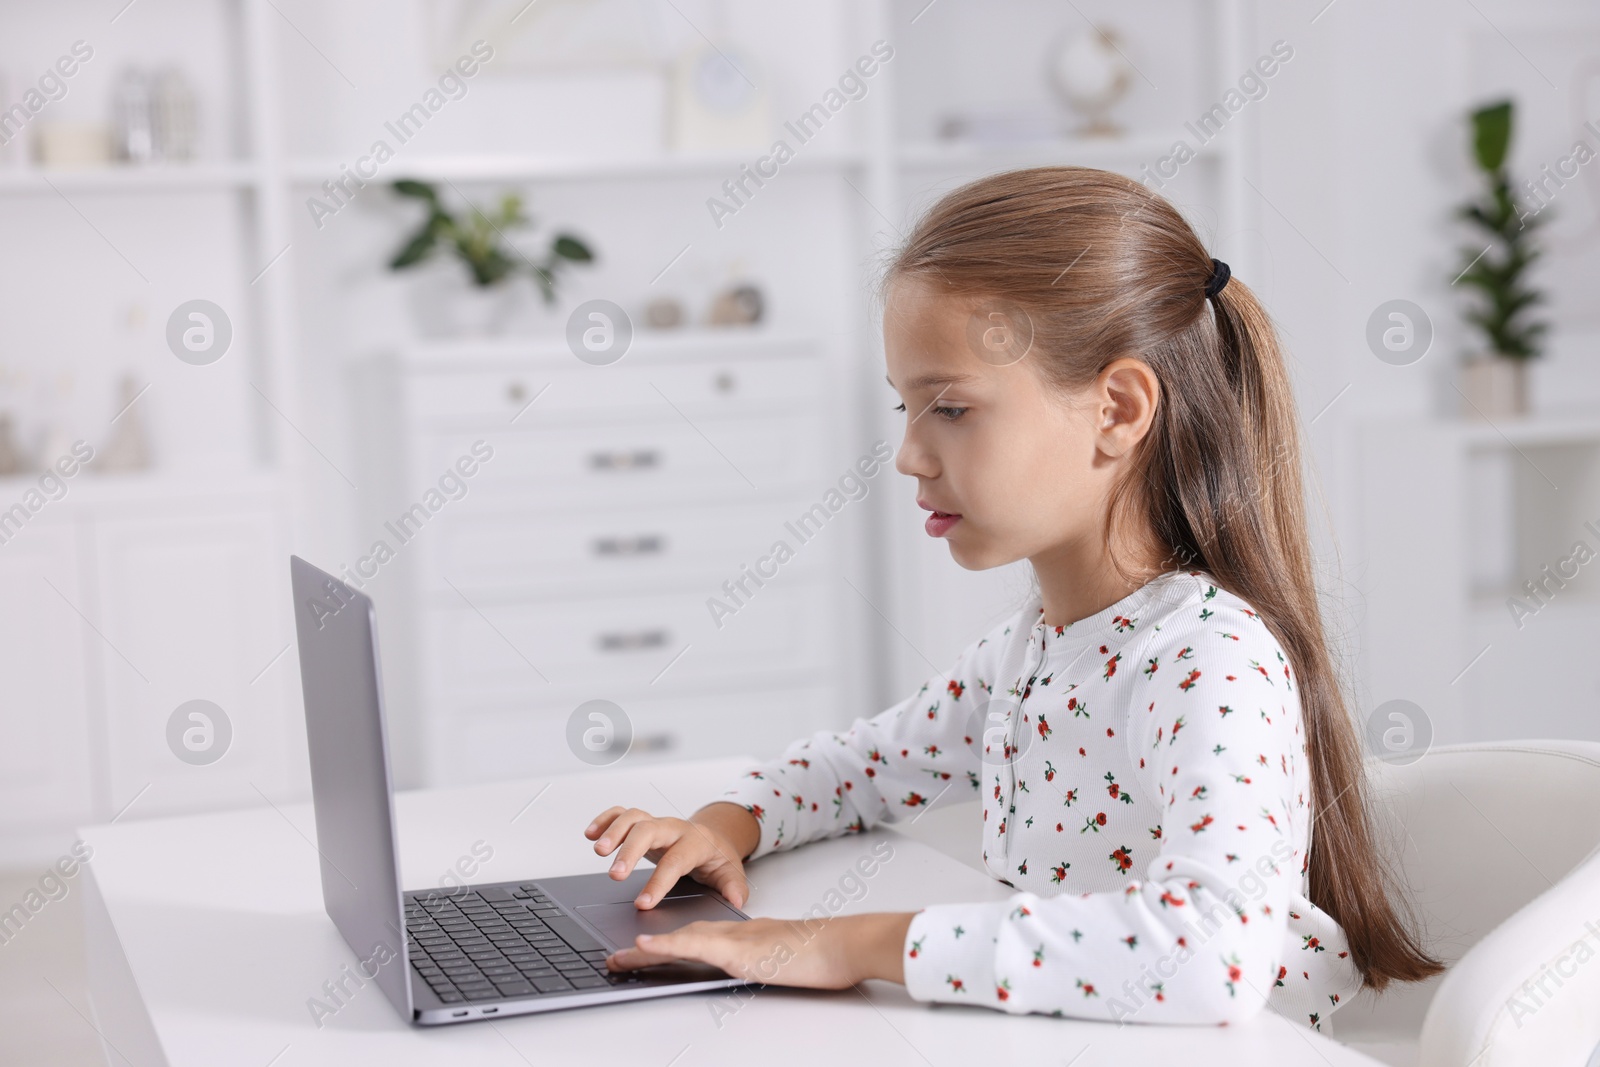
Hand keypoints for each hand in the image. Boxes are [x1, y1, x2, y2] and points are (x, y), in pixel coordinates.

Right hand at [584, 803, 755, 909]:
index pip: (675, 860)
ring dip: (613, 831)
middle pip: (649, 830)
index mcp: (696, 843)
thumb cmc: (718, 859)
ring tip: (598, 851)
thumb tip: (736, 901)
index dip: (658, 882)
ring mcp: (657, 823)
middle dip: (630, 851)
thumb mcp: (731, 873)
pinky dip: (605, 820)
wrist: (714, 838)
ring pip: (633, 816)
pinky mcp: (643, 823)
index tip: (643, 903)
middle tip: (614, 875)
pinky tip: (590, 834)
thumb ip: (733, 887)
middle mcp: (674, 828)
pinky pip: (621, 813)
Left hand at [604, 913, 914, 989]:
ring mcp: (735, 940)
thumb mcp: (785, 961)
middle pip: (679, 939)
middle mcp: (733, 934)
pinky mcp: (740, 950)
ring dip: (646, 951)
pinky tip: (645, 947)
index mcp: (742, 938)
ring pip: (680, 941)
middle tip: (613, 960)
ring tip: (616, 959)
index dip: (665, 948)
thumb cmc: (823, 954)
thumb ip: (766, 961)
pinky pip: (695, 946)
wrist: (846, 944)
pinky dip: (667, 946)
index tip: (638, 955)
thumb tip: (756, 968)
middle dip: (645, 951)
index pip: (695, 940)